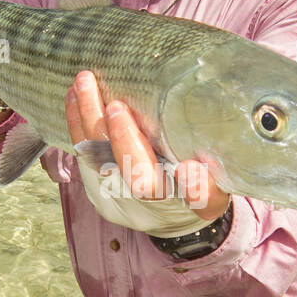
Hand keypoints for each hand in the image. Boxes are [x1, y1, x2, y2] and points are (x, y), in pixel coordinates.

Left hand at [65, 70, 230, 222]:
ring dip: (90, 122)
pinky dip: (78, 124)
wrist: (168, 212)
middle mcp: (157, 207)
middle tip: (117, 106)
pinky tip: (74, 96)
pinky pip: (85, 157)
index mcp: (199, 203)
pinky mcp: (98, 191)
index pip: (200, 200)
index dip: (195, 188)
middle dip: (126, 142)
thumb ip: (220, 150)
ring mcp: (123, 202)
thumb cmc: (200, 178)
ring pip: (103, 165)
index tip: (191, 168)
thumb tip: (218, 113)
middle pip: (140, 183)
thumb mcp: (222, 170)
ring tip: (84, 84)